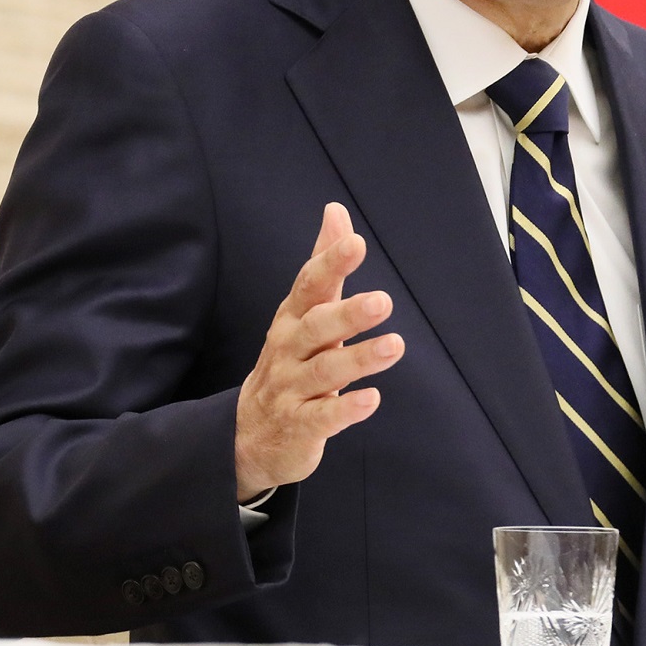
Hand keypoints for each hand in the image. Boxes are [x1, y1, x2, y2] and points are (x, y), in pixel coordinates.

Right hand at [232, 203, 404, 501]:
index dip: (331, 263)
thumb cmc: (288, 361)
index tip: (357, 243)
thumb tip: (336, 210)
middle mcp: (288, 350)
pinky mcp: (300, 427)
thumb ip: (323, 265)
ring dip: (359, 359)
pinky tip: (371, 399)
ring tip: (395, 345)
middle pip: (316, 327)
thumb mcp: (303, 312)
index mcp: (292, 318)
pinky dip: (345, 408)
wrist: (250, 435)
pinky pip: (322, 418)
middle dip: (348, 314)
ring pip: (324, 371)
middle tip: (384, 301)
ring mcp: (291, 389)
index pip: (309, 285)